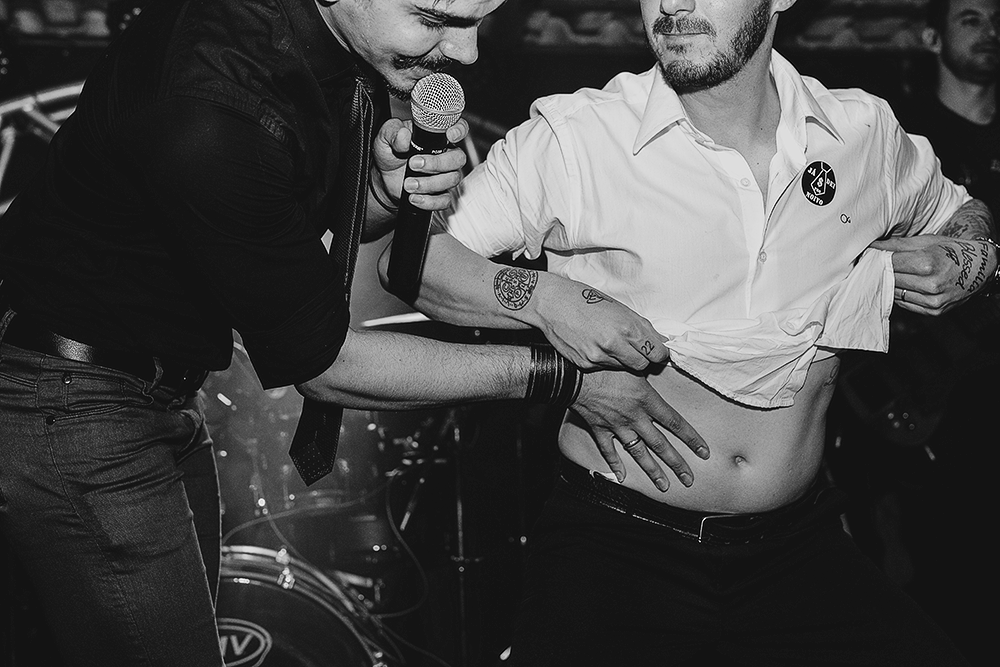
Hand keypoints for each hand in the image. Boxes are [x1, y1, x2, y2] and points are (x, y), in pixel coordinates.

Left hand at [372, 117, 469, 210]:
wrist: (384, 180)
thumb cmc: (390, 155)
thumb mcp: (385, 138)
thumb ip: (392, 132)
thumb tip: (403, 135)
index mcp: (436, 137)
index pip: (459, 128)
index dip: (459, 130)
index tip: (449, 135)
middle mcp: (445, 155)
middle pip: (458, 158)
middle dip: (437, 163)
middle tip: (413, 164)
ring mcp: (445, 176)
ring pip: (452, 179)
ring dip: (429, 183)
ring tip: (408, 183)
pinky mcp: (441, 195)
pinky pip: (445, 200)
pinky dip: (429, 201)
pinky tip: (414, 197)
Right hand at [531, 276, 669, 371]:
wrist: (551, 304)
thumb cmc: (584, 300)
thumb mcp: (618, 308)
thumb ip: (640, 326)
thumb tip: (658, 341)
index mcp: (627, 326)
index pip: (657, 353)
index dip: (658, 353)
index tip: (656, 351)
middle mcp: (614, 344)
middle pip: (642, 365)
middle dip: (642, 359)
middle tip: (634, 349)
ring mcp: (598, 356)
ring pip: (623, 367)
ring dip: (622, 359)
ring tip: (609, 342)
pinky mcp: (585, 363)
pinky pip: (604, 367)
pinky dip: (604, 360)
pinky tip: (594, 345)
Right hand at [570, 369, 709, 490]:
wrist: (575, 375)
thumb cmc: (604, 365)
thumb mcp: (634, 364)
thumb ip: (650, 368)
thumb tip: (663, 361)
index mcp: (647, 401)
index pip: (675, 423)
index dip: (691, 439)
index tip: (703, 452)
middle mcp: (635, 417)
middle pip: (660, 444)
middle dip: (676, 463)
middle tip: (688, 479)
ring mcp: (617, 426)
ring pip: (639, 453)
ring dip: (652, 470)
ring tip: (664, 485)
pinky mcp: (600, 429)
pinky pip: (609, 450)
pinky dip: (615, 464)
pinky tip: (622, 477)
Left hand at [870, 235, 997, 314]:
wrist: (980, 268)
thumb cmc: (951, 250)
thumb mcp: (926, 242)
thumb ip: (896, 245)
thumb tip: (871, 247)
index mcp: (929, 263)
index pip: (891, 264)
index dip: (879, 259)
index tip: (870, 256)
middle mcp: (932, 285)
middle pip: (892, 279)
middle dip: (882, 271)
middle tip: (875, 265)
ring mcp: (933, 301)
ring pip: (896, 294)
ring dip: (890, 284)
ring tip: (891, 275)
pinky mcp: (934, 311)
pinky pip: (906, 304)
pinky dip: (901, 295)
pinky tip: (904, 286)